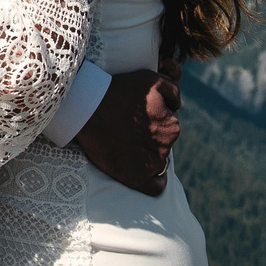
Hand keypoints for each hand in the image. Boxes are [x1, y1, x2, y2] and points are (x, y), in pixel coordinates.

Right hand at [73, 69, 180, 195]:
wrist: (87, 107)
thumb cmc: (117, 91)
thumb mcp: (151, 79)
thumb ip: (173, 90)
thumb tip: (179, 105)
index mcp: (172, 125)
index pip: (169, 123)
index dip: (153, 117)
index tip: (137, 114)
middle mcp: (166, 146)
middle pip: (163, 141)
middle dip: (151, 135)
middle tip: (129, 127)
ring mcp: (152, 164)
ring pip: (158, 160)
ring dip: (147, 152)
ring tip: (125, 142)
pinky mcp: (137, 177)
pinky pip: (155, 187)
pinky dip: (152, 181)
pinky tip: (142, 171)